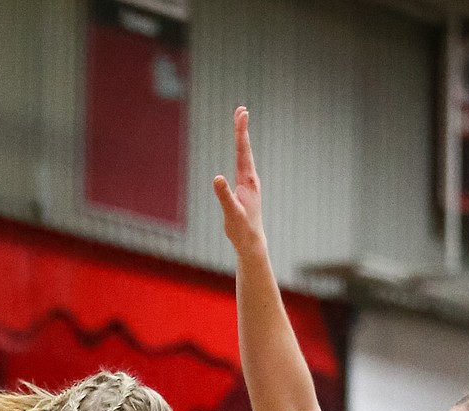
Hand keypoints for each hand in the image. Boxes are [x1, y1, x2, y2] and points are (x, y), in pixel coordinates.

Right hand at [213, 107, 266, 253]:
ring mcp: (249, 183)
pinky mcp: (246, 188)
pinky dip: (241, 150)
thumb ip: (224, 196)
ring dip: (242, 137)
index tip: (242, 113)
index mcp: (247, 181)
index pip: (243, 151)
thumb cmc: (241, 229)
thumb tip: (217, 178)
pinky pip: (243, 163)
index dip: (241, 132)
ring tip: (241, 121)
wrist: (251, 242)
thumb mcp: (231, 213)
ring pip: (245, 155)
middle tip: (241, 109)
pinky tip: (240, 148)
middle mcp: (250, 178)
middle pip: (245, 149)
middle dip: (242, 129)